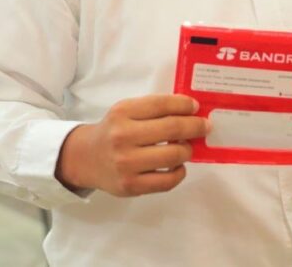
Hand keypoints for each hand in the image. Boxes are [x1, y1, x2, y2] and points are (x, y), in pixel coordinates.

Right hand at [56, 95, 210, 196]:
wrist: (86, 158)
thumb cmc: (113, 132)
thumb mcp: (126, 112)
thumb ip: (153, 110)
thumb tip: (191, 111)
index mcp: (122, 113)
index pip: (161, 104)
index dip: (184, 105)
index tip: (195, 107)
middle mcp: (123, 137)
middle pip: (172, 128)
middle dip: (196, 126)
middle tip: (205, 126)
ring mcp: (126, 164)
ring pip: (173, 156)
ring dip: (187, 150)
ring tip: (186, 147)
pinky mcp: (131, 186)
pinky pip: (168, 181)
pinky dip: (179, 172)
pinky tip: (177, 166)